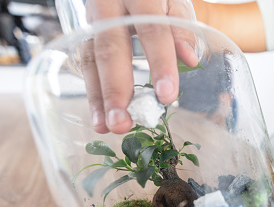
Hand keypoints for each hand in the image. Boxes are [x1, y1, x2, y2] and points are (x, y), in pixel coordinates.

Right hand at [82, 0, 198, 133]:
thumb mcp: (173, 2)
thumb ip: (181, 27)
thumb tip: (189, 58)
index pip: (151, 29)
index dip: (159, 62)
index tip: (166, 95)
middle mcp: (109, 5)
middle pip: (110, 48)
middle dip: (117, 89)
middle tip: (123, 123)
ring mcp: (92, 19)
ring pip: (91, 58)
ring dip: (98, 97)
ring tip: (107, 127)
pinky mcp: (84, 34)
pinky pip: (84, 63)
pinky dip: (92, 93)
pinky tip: (98, 118)